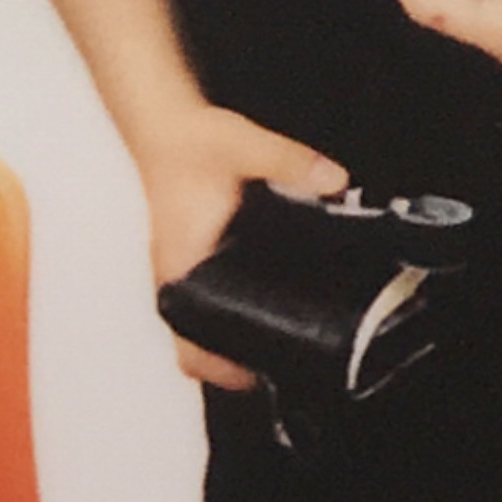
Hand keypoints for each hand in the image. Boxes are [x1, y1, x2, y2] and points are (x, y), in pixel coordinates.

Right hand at [143, 106, 346, 388]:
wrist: (166, 126)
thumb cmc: (192, 143)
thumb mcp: (246, 146)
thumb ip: (292, 162)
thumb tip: (335, 182)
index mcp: (181, 265)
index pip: (189, 342)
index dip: (219, 369)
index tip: (256, 374)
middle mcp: (176, 276)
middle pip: (194, 346)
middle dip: (232, 362)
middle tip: (281, 359)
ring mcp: (181, 270)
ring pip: (198, 328)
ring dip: (228, 340)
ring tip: (279, 339)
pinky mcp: (191, 259)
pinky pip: (204, 303)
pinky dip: (226, 313)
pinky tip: (265, 302)